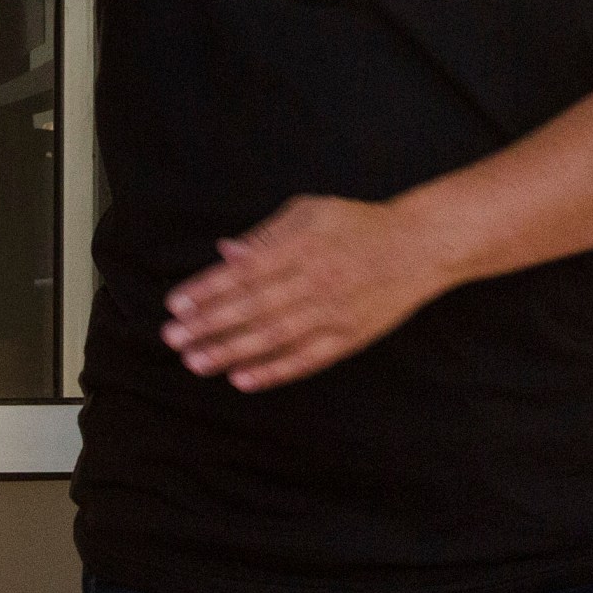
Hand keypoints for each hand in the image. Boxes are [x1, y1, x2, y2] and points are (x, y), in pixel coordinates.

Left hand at [161, 197, 452, 392]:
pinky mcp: (348, 337)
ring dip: (232, 352)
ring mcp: (333, 312)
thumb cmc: (356, 224)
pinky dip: (274, 371)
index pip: (245, 272)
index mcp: (301, 246)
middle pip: (253, 307)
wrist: (419, 246)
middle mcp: (315, 280)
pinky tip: (242, 380)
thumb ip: (265, 236)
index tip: (176, 305)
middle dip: (209, 324)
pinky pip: (306, 359)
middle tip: (173, 338)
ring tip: (196, 362)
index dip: (208, 290)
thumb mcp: (310, 213)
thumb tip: (224, 253)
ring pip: (275, 337)